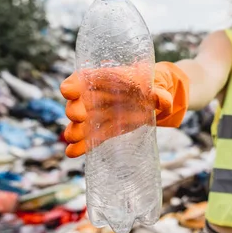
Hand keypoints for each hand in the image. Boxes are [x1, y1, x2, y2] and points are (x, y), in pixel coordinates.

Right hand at [61, 62, 188, 157]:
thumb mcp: (158, 88)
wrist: (152, 101)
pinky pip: (88, 140)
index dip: (71, 85)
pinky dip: (79, 147)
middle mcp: (93, 98)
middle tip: (81, 116)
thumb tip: (162, 100)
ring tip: (75, 138)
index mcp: (103, 80)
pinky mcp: (102, 132)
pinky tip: (72, 152)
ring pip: (77, 125)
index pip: (80, 80)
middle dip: (73, 110)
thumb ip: (160, 94)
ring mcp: (95, 116)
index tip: (70, 92)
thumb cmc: (150, 88)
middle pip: (74, 104)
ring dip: (74, 131)